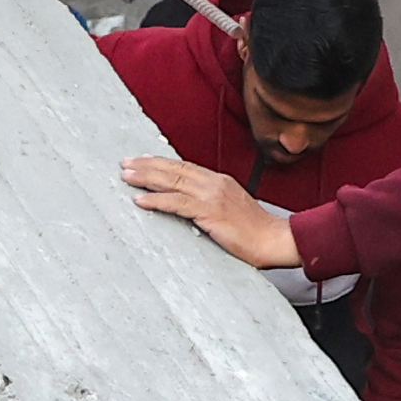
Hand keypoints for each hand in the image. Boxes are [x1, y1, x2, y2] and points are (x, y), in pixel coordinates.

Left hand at [122, 152, 298, 268]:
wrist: (274, 240)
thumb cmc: (255, 230)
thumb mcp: (232, 208)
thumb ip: (211, 202)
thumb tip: (190, 205)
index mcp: (219, 181)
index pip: (184, 166)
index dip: (161, 162)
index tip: (143, 160)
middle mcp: (214, 183)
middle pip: (174, 169)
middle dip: (147, 165)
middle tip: (125, 163)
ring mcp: (212, 196)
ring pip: (172, 182)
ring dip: (146, 178)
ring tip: (127, 177)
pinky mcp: (210, 212)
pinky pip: (177, 203)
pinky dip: (157, 201)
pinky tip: (141, 201)